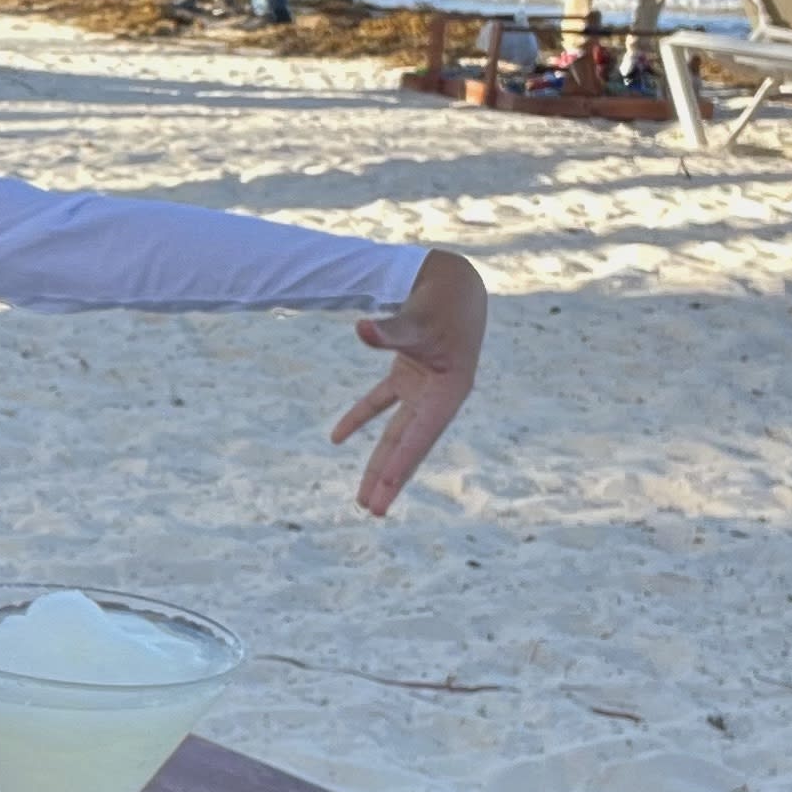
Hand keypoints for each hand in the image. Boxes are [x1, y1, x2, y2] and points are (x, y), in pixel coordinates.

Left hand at [330, 251, 483, 515]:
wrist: (455, 281)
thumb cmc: (441, 300)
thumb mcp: (418, 318)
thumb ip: (389, 330)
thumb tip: (360, 328)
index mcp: (450, 391)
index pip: (420, 434)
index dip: (401, 461)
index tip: (383, 487)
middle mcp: (438, 397)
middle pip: (409, 445)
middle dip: (390, 478)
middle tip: (373, 510)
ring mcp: (422, 389)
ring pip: (395, 433)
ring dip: (378, 463)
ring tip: (362, 499)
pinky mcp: (408, 377)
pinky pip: (381, 403)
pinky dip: (359, 417)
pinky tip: (337, 438)